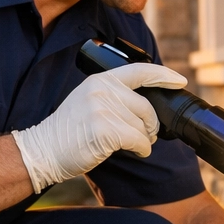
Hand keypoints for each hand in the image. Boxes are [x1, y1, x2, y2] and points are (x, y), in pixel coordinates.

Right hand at [10, 63, 186, 193]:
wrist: (43, 150)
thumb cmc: (68, 132)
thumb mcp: (88, 102)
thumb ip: (113, 97)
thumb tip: (145, 108)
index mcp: (100, 80)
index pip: (139, 71)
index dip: (163, 75)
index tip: (180, 80)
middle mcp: (103, 90)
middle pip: (146, 107)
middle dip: (151, 125)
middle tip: (146, 136)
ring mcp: (103, 109)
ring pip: (144, 127)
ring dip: (143, 140)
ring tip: (129, 145)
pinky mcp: (106, 129)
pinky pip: (139, 141)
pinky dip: (142, 150)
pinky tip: (134, 152)